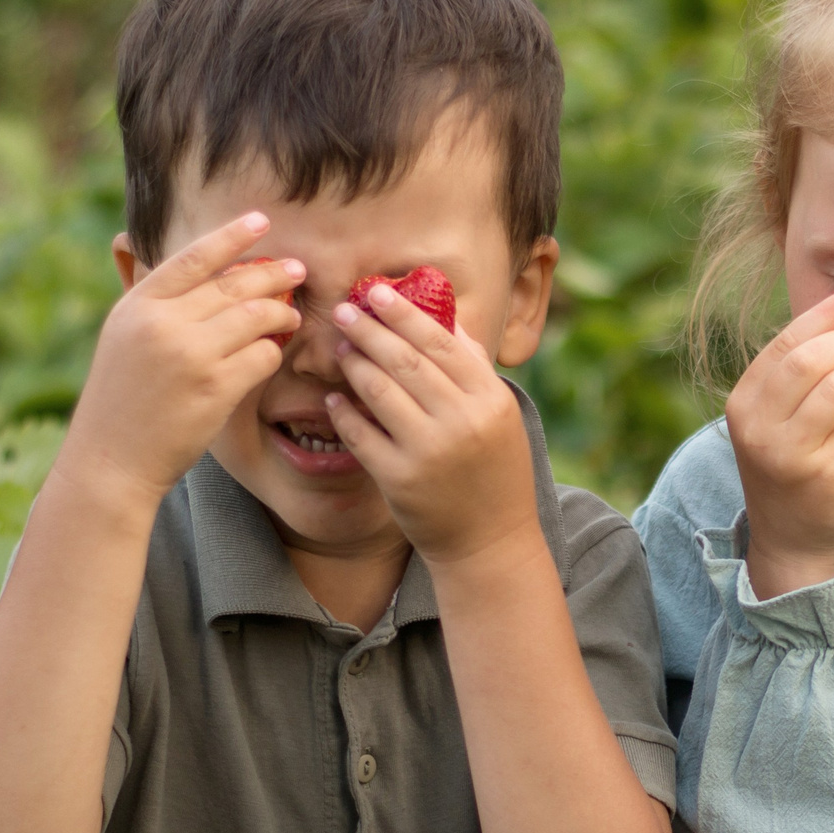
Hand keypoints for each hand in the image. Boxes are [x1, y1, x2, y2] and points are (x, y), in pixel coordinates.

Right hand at [62, 213, 300, 507]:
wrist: (110, 460)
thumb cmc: (122, 401)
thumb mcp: (124, 338)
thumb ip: (157, 305)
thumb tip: (203, 273)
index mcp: (138, 305)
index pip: (193, 258)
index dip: (231, 236)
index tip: (261, 220)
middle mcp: (163, 323)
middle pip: (234, 284)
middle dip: (273, 273)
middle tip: (298, 270)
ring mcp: (191, 354)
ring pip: (256, 315)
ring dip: (282, 312)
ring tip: (292, 314)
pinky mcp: (216, 387)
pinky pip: (263, 354)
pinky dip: (274, 350)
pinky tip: (274, 352)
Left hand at [324, 282, 538, 565]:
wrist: (490, 541)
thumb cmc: (494, 472)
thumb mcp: (500, 417)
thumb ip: (474, 369)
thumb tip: (447, 319)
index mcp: (490, 399)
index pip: (441, 342)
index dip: (405, 313)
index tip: (378, 291)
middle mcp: (461, 420)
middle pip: (405, 360)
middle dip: (370, 330)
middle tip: (345, 310)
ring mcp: (429, 450)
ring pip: (378, 391)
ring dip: (354, 364)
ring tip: (341, 348)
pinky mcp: (399, 478)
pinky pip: (360, 434)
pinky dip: (343, 413)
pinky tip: (333, 399)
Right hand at [727, 285, 833, 597]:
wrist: (795, 542)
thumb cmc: (796, 468)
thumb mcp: (781, 419)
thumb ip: (802, 372)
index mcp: (743, 400)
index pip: (787, 340)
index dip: (829, 312)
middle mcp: (757, 425)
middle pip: (812, 357)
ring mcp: (788, 451)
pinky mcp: (824, 473)